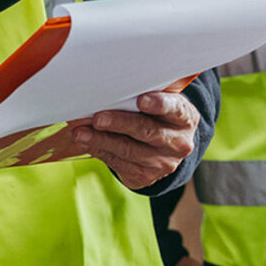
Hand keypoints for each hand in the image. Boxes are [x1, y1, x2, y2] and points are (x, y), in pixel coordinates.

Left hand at [74, 90, 198, 189]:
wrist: (167, 149)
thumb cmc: (158, 116)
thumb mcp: (161, 102)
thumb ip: (144, 95)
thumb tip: (108, 88)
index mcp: (185, 117)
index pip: (175, 109)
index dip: (159, 104)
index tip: (141, 100)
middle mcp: (178, 142)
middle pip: (146, 131)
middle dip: (118, 123)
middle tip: (97, 118)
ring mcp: (163, 163)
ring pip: (128, 150)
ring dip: (101, 140)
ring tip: (80, 133)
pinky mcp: (146, 177)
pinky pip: (119, 164)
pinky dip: (100, 151)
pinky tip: (86, 142)